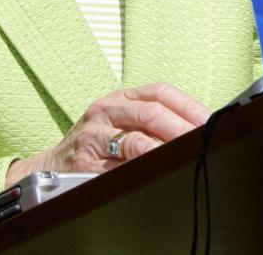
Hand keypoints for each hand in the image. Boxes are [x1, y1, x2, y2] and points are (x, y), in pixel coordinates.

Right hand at [5, 82, 210, 186]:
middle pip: (151, 113)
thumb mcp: (122, 119)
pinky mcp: (85, 162)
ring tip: (185, 154)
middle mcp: (107, 110)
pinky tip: (156, 171)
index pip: (160, 92)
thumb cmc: (97, 140)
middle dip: (182, 128)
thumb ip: (153, 119)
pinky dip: (140, 169)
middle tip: (203, 140)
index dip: (188, 105)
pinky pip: (118, 167)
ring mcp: (94, 135)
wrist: (53, 164)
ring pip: (135, 140)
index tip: (210, 119)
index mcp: (121, 97)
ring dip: (164, 149)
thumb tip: (198, 127)